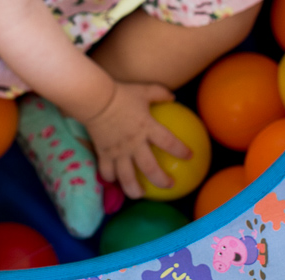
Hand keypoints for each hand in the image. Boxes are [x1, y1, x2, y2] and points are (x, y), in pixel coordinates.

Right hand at [81, 82, 191, 198]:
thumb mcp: (143, 90)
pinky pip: (107, 171)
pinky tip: (115, 180)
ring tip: (140, 194)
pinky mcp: (104, 153)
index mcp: (146, 128)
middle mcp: (134, 143)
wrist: (95, 98)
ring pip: (127, 177)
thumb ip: (159, 93)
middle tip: (169, 185)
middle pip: (150, 169)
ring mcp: (118, 151)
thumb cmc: (121, 94)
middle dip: (161, 180)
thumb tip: (173, 97)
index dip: (180, 151)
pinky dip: (111, 178)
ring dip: (135, 189)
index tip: (189, 156)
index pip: (168, 142)